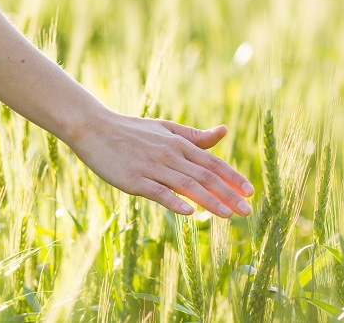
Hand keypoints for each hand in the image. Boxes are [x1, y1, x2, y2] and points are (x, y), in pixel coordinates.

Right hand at [67, 110, 253, 217]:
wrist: (93, 128)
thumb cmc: (130, 130)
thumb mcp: (164, 128)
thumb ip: (194, 136)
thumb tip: (223, 131)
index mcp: (177, 143)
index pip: (212, 162)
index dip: (232, 178)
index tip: (250, 193)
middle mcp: (168, 154)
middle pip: (204, 176)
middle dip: (228, 194)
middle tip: (247, 212)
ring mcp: (151, 167)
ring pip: (186, 185)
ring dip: (209, 201)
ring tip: (228, 215)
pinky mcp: (133, 179)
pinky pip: (158, 192)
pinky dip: (174, 201)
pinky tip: (189, 212)